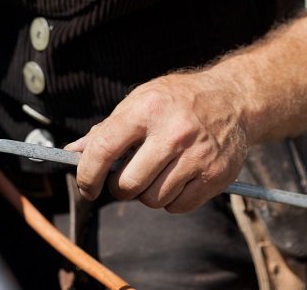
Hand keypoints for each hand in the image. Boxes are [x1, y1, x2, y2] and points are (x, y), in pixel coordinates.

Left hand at [64, 71, 249, 212]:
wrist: (234, 99)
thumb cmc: (177, 101)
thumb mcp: (139, 101)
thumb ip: (106, 129)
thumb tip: (72, 152)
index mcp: (146, 110)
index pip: (104, 149)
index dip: (87, 174)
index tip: (86, 186)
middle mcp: (173, 133)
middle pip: (128, 184)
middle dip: (118, 188)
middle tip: (124, 180)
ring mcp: (197, 155)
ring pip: (153, 199)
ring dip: (146, 194)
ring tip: (154, 175)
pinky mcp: (215, 175)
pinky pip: (178, 206)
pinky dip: (170, 201)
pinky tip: (174, 180)